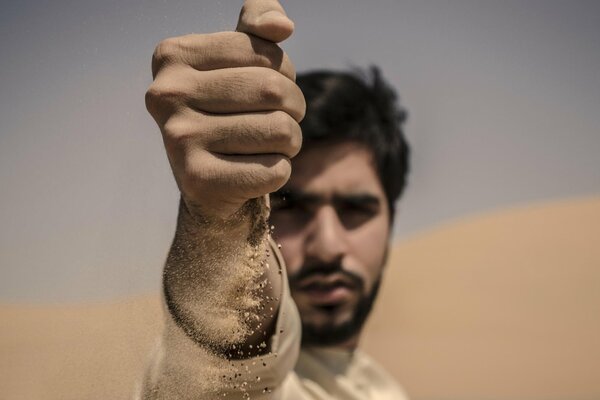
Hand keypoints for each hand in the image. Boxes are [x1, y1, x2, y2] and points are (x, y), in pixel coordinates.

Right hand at [145, 0, 304, 219]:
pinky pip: (275, 171)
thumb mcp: (238, 59)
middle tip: (281, 119)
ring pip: (280, 131)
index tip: (269, 89)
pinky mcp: (198, 181)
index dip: (284, 72)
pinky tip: (255, 171)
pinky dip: (280, 172)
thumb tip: (281, 26)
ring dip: (290, 141)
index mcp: (172, 55)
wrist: (208, 182)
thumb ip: (257, 23)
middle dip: (294, 106)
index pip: (264, 50)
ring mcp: (178, 139)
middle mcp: (166, 95)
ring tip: (268, 145)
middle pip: (274, 90)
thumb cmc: (229, 111)